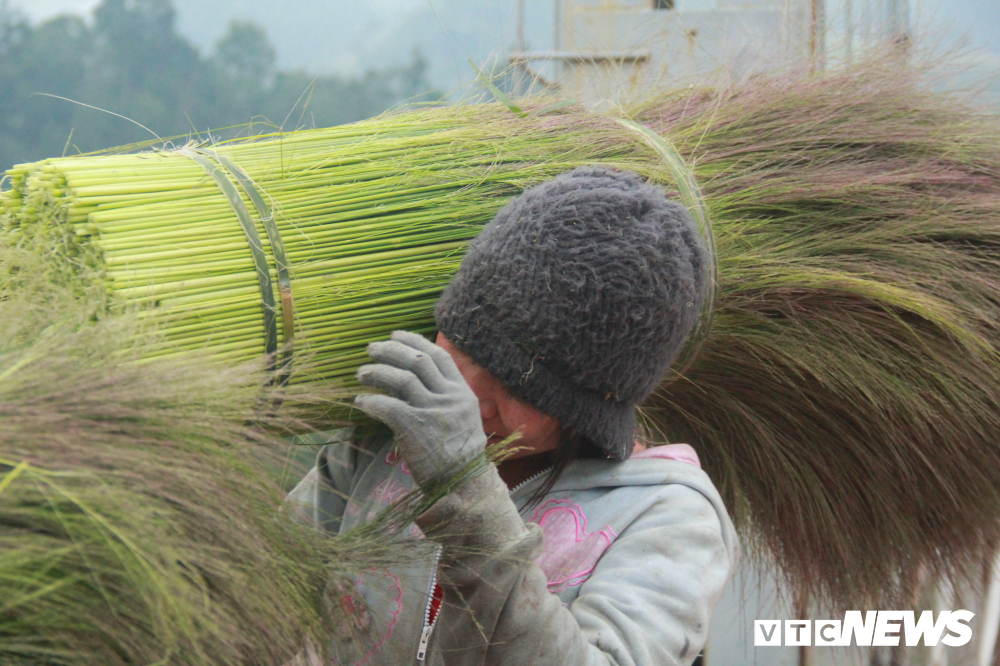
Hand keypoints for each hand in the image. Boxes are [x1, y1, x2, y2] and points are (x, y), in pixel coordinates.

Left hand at [354, 330, 487, 489]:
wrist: (463, 484)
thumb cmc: (459, 455)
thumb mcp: (461, 418)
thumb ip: (442, 397)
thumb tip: (407, 378)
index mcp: (462, 392)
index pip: (438, 356)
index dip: (414, 342)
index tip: (396, 335)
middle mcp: (449, 397)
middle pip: (417, 362)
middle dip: (391, 351)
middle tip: (371, 349)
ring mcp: (433, 411)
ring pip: (401, 379)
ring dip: (377, 372)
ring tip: (361, 373)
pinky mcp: (415, 428)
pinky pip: (387, 406)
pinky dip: (371, 401)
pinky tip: (361, 402)